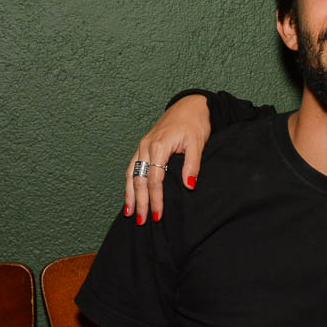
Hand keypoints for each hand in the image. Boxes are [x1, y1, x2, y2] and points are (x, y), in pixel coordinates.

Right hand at [125, 95, 209, 223]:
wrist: (190, 105)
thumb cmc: (195, 123)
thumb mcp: (198, 143)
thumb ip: (192, 165)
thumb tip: (189, 186)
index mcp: (159, 146)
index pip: (155, 179)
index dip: (155, 198)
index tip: (157, 215)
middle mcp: (146, 146)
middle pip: (140, 179)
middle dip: (140, 202)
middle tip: (142, 221)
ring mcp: (142, 146)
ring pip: (131, 174)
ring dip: (130, 194)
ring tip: (130, 213)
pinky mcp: (143, 146)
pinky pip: (132, 166)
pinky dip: (129, 182)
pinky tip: (129, 194)